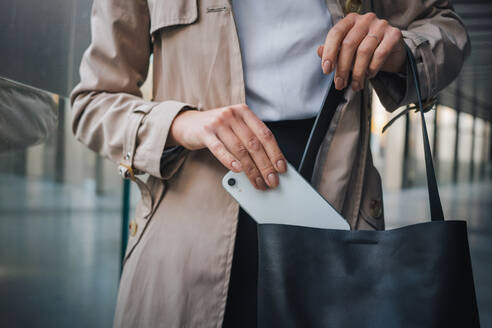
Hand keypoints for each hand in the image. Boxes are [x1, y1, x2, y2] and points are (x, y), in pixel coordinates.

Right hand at [168, 104, 286, 189]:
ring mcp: (218, 122)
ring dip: (251, 170)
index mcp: (244, 113)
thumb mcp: (235, 128)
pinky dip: (230, 160)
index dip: (276, 153)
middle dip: (265, 165)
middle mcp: (233, 115)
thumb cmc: (216, 129)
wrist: (187, 124)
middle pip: (254, 144)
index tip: (281, 168)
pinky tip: (238, 170)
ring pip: (240, 149)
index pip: (266, 134)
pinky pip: (220, 149)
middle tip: (272, 180)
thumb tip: (269, 164)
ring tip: (257, 182)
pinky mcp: (205, 132)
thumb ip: (250, 140)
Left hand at [317, 12, 406, 91]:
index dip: (329, 53)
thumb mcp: (347, 50)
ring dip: (358, 73)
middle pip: (349, 44)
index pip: (336, 33)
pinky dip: (372, 68)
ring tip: (356, 85)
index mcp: (350, 20)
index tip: (326, 70)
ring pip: (364, 51)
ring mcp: (381, 25)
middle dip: (342, 68)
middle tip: (340, 84)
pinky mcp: (394, 34)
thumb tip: (319, 51)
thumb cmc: (366, 49)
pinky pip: (380, 54)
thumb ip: (333, 50)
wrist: (392, 51)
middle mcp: (365, 19)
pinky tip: (369, 76)